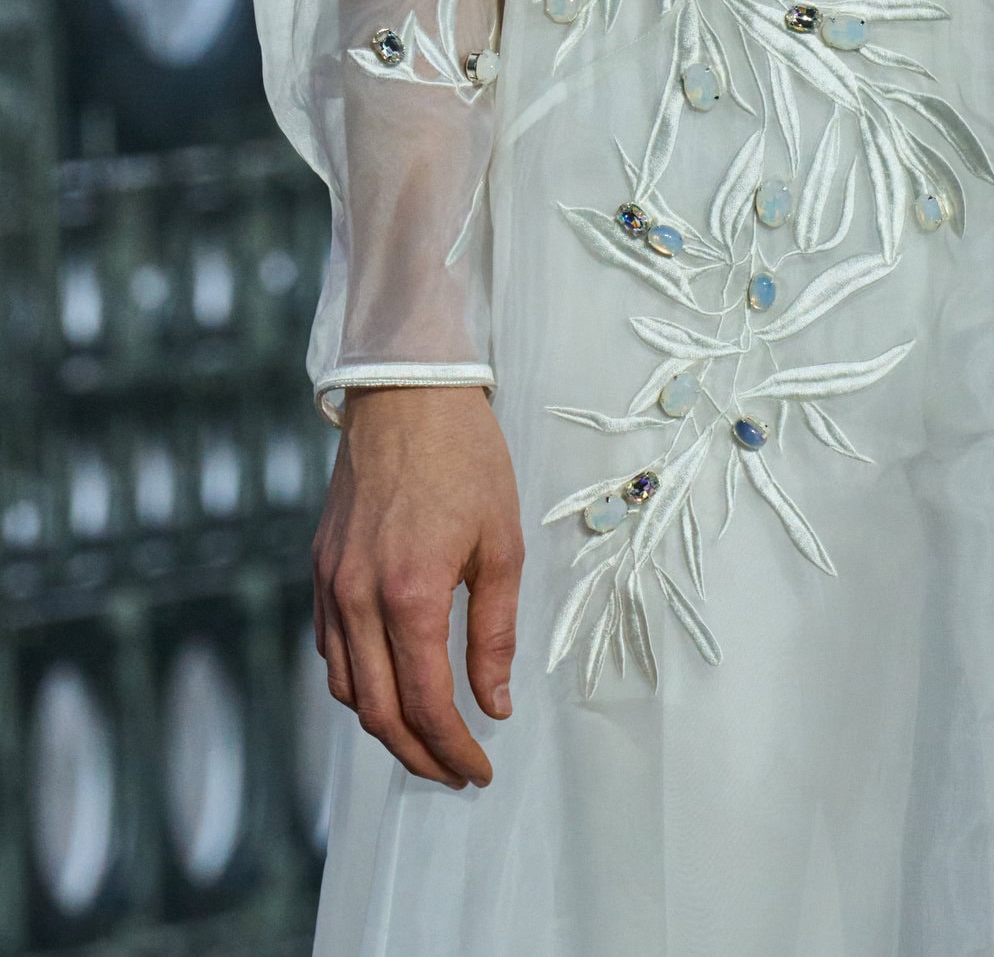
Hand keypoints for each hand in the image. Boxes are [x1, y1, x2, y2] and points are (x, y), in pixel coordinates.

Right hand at [313, 386, 523, 788]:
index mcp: (410, 594)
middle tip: (455, 772)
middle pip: (378, 713)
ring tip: (426, 738)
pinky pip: (330, 649)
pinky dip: (357, 683)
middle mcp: (358, 598)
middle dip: (419, 756)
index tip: (481, 769)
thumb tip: (494, 704)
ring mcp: (332, 585)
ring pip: (345, 689)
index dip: (454, 749)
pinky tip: (389, 683)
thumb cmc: (465, 458)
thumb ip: (494, 632)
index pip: (427, 704)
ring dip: (384, 726)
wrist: (407, 393)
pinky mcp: (320, 569)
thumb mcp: (501, 544)